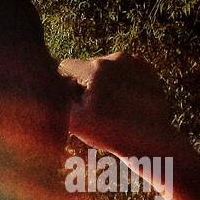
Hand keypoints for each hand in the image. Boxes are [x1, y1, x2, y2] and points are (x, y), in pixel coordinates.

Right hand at [59, 52, 184, 157]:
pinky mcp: (147, 70)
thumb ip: (56, 98)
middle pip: (87, 67)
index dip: (65, 85)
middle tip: (95, 110)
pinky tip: (126, 104)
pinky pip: (125, 72)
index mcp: (95, 68)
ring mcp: (135, 62)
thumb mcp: (73, 120)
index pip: (66, 66)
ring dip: (104, 85)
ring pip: (106, 70)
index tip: (74, 102)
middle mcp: (116, 58)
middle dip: (86, 85)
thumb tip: (49, 84)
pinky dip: (122, 85)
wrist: (151, 141)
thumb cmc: (109, 133)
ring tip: (113, 108)